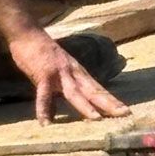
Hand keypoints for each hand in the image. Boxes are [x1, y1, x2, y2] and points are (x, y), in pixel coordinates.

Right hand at [8, 28, 128, 124]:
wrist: (28, 33)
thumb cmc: (42, 53)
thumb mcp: (56, 74)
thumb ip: (58, 92)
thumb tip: (54, 114)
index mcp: (78, 73)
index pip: (98, 89)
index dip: (112, 101)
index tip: (126, 112)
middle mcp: (73, 73)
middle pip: (94, 91)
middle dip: (109, 104)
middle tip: (126, 114)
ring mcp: (59, 73)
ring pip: (75, 92)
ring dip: (86, 106)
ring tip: (97, 120)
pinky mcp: (44, 74)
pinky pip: (44, 95)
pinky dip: (44, 108)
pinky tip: (45, 122)